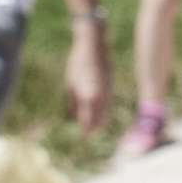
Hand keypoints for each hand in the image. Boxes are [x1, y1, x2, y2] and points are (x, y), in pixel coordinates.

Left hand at [63, 18, 111, 132]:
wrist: (93, 44)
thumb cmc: (77, 62)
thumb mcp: (70, 83)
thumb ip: (74, 103)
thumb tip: (74, 118)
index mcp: (89, 95)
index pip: (89, 120)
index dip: (85, 131)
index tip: (82, 138)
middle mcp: (101, 95)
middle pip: (99, 118)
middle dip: (93, 127)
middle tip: (86, 134)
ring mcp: (108, 89)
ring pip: (105, 111)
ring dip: (99, 120)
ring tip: (92, 126)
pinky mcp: (111, 84)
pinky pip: (108, 102)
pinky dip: (103, 110)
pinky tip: (97, 110)